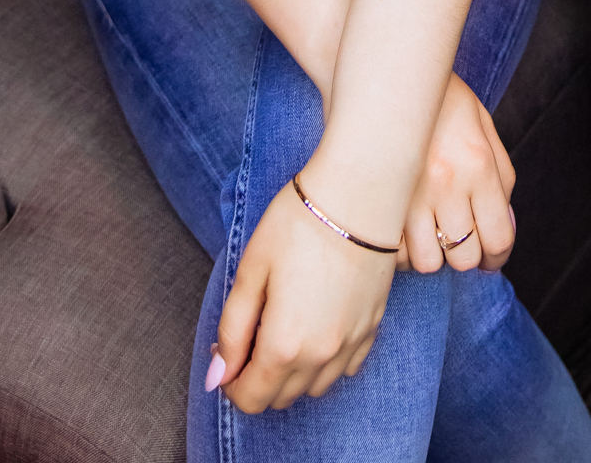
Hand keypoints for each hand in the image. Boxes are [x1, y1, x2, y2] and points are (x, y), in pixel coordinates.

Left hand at [210, 177, 395, 412]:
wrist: (360, 192)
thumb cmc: (298, 224)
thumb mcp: (251, 271)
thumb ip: (232, 330)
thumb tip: (217, 376)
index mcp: (283, 346)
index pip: (250, 399)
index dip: (231, 383)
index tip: (229, 353)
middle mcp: (320, 357)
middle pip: (281, 397)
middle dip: (260, 377)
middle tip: (255, 331)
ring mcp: (351, 344)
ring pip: (315, 387)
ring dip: (294, 373)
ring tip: (286, 326)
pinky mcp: (373, 327)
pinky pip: (347, 368)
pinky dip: (327, 360)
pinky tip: (318, 325)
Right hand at [399, 72, 516, 275]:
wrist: (388, 71)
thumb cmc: (440, 96)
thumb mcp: (483, 124)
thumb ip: (501, 175)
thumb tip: (505, 222)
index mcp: (478, 165)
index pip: (498, 237)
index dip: (497, 257)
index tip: (491, 257)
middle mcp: (447, 182)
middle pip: (464, 257)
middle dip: (467, 257)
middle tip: (461, 245)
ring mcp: (410, 192)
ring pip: (427, 261)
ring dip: (432, 256)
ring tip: (431, 237)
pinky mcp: (379, 197)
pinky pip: (393, 251)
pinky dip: (401, 252)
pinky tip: (405, 233)